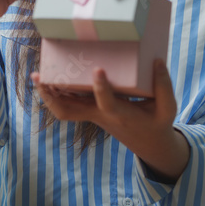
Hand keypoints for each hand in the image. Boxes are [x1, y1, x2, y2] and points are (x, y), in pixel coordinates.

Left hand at [31, 60, 189, 181]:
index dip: (101, 88)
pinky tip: (48, 77)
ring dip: (48, 95)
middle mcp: (101, 115)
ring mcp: (92, 115)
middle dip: (52, 96)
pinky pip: (68, 105)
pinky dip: (56, 93)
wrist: (149, 144)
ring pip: (64, 110)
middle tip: (39, 77)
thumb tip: (157, 61)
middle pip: (69, 112)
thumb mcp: (167, 109)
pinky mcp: (90, 111)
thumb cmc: (157, 123)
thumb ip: (163, 86)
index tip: (98, 69)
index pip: (107, 102)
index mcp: (121, 114)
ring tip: (36, 75)